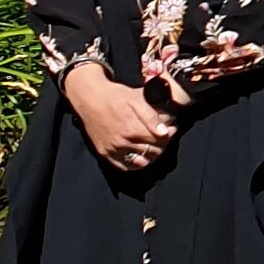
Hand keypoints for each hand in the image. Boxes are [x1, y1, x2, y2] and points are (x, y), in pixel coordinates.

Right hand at [64, 59, 176, 174]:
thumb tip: (164, 132)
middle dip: (162, 144)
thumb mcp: (137, 99)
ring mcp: (112, 150)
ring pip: (140, 161)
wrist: (91, 99)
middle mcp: (122, 143)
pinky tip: (140, 155)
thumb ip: (151, 117)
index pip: (160, 140)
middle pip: (152, 152)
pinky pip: (124, 166)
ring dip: (151, 154)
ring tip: (154, 144)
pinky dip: (135, 164)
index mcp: (132, 129)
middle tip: (164, 136)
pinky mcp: (104, 154)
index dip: (169, 134)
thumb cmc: (116, 96)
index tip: (172, 128)